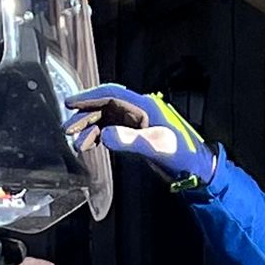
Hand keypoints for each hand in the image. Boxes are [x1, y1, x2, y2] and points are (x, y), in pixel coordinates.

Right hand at [64, 84, 217, 188]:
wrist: (196, 168)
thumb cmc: (182, 155)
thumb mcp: (156, 147)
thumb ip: (130, 140)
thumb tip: (104, 135)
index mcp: (145, 106)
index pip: (112, 95)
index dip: (89, 97)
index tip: (71, 103)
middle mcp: (139, 110)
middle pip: (106, 106)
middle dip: (85, 115)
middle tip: (69, 128)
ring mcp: (137, 122)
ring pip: (106, 119)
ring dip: (90, 129)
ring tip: (77, 143)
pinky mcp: (137, 134)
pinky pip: (112, 130)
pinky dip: (98, 136)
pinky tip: (89, 145)